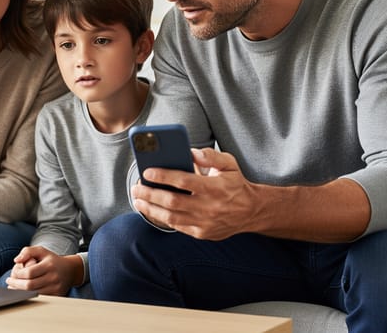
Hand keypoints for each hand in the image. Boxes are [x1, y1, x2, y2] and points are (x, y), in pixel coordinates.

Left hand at [5, 246, 80, 295]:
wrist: (70, 270)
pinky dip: (28, 296)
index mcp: (49, 265)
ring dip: (19, 291)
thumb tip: (16, 260)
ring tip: (13, 287)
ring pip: (33, 294)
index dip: (18, 274)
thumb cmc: (52, 260)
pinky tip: (23, 291)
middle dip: (15, 284)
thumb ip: (27, 251)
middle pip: (29, 285)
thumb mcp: (41, 251)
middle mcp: (53, 277)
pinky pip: (39, 298)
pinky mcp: (56, 296)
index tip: (13, 273)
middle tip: (9, 282)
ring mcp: (55, 288)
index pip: (29, 272)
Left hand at [131, 148, 257, 240]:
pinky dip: (162, 218)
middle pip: (173, 201)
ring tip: (138, 199)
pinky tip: (151, 209)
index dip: (164, 176)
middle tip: (136, 187)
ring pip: (171, 217)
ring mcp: (205, 223)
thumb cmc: (235, 184)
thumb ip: (211, 156)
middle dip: (150, 194)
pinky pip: (177, 226)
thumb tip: (191, 152)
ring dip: (150, 208)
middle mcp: (209, 207)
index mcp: (215, 188)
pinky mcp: (202, 233)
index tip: (147, 172)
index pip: (184, 181)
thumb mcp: (229, 164)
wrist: (251, 212)